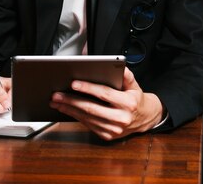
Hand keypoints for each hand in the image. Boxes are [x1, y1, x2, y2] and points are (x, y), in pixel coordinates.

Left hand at [49, 68, 163, 140]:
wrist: (146, 119)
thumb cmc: (136, 99)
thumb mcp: (135, 85)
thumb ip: (126, 75)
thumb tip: (119, 66)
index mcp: (128, 103)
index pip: (104, 94)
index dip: (87, 88)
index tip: (73, 84)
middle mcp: (121, 118)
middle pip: (91, 108)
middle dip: (71, 100)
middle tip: (56, 95)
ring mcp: (114, 129)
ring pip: (87, 118)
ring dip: (69, 109)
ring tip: (56, 102)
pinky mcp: (108, 136)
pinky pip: (88, 125)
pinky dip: (75, 116)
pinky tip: (66, 109)